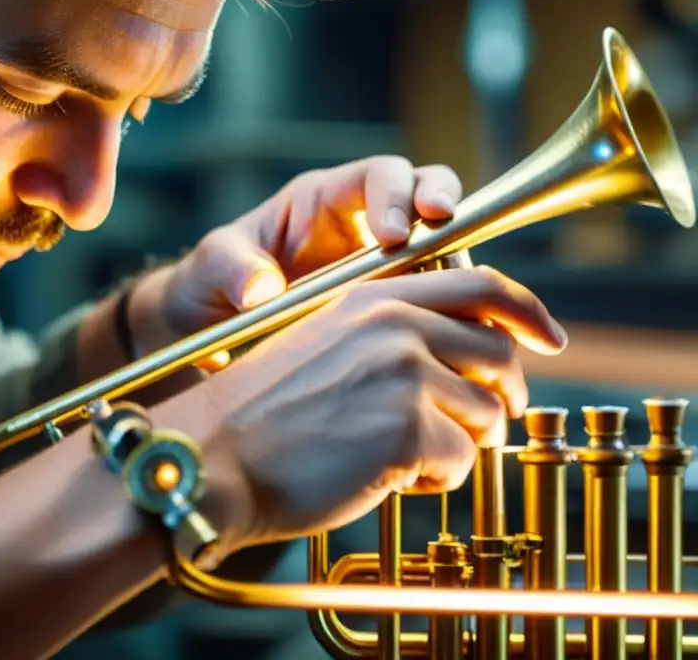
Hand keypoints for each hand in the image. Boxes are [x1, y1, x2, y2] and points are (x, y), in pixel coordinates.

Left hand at [129, 156, 462, 361]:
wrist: (209, 327)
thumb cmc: (210, 282)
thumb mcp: (210, 266)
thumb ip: (232, 267)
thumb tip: (262, 290)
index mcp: (322, 200)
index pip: (377, 175)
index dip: (395, 194)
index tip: (392, 233)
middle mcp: (362, 225)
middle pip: (425, 193)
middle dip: (442, 205)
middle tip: (442, 230)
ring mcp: (380, 265)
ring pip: (439, 247)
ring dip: (456, 264)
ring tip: (461, 294)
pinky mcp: (388, 304)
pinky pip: (430, 296)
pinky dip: (448, 308)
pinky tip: (451, 335)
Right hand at [195, 266, 566, 550]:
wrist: (214, 457)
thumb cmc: (263, 413)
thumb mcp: (324, 342)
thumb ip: (391, 334)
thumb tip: (464, 358)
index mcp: (375, 296)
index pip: (480, 286)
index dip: (527, 311)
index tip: (549, 337)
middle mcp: (396, 324)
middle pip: (497, 354)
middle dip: (498, 396)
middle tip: (476, 426)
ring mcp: (405, 373)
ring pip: (487, 414)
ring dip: (458, 443)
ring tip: (405, 456)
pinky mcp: (408, 428)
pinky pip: (462, 461)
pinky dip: (436, 479)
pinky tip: (388, 476)